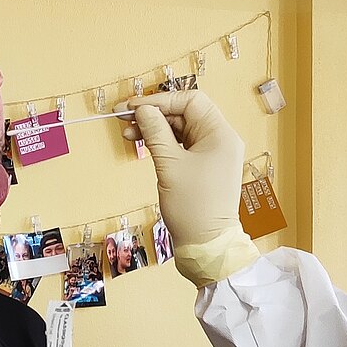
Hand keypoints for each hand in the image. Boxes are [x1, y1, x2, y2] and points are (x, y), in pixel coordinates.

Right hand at [123, 91, 259, 285]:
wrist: (206, 246)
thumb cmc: (193, 207)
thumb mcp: (169, 165)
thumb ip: (155, 132)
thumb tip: (143, 110)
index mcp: (221, 134)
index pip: (191, 101)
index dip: (160, 100)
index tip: (133, 107)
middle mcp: (221, 140)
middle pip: (185, 113)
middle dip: (155, 114)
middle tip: (125, 120)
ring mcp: (213, 154)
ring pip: (181, 129)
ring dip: (155, 129)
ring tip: (129, 135)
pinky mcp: (204, 167)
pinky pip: (182, 146)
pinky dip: (163, 144)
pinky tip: (143, 145)